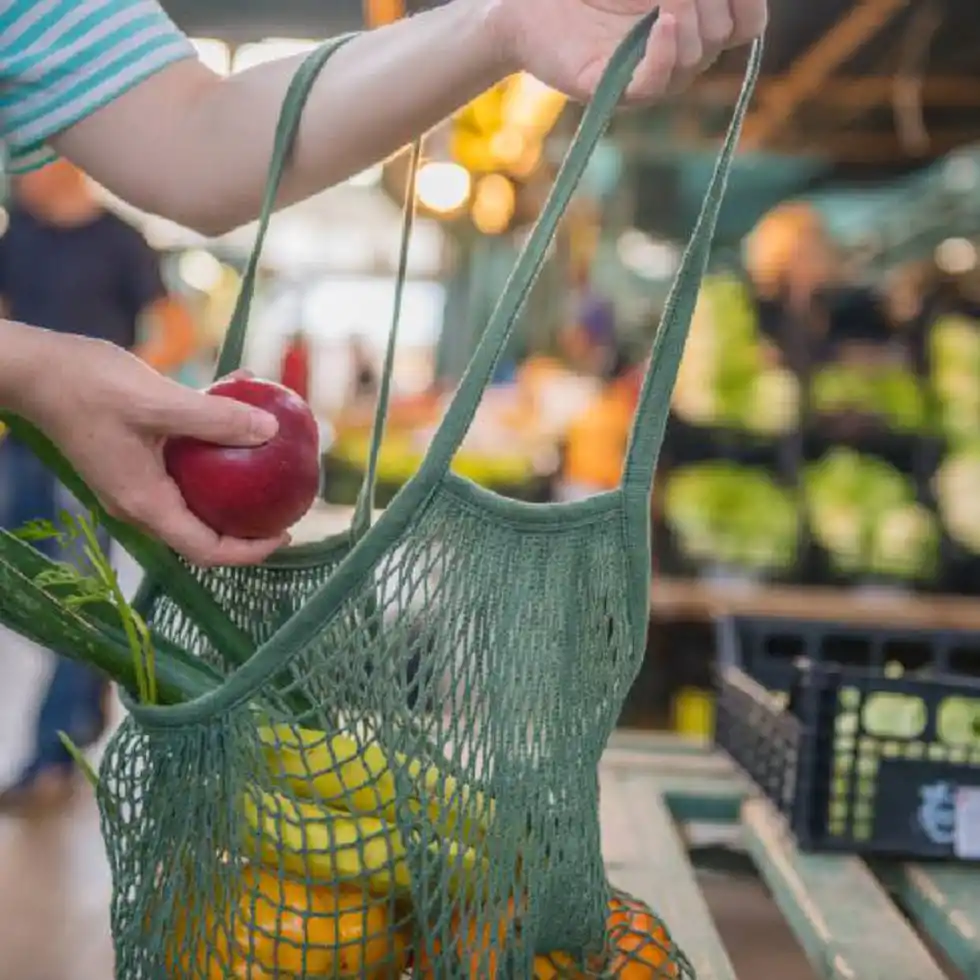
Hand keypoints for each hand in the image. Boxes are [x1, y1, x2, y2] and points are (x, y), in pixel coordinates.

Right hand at [21, 334, 287, 565]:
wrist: (33, 370)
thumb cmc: (87, 386)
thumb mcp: (159, 401)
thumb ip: (216, 419)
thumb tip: (270, 430)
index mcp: (146, 503)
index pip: (207, 549)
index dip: (250, 550)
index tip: (285, 534)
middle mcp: (140, 502)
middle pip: (204, 530)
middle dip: (247, 522)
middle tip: (283, 501)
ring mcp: (134, 482)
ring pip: (195, 495)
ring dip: (232, 479)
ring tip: (269, 454)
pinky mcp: (132, 458)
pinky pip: (182, 464)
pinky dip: (210, 444)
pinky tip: (235, 402)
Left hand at [492, 0, 765, 101]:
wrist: (530, 3)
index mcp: (692, 25)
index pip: (748, 24)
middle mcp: (675, 56)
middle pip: (720, 33)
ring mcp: (645, 76)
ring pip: (693, 56)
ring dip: (685, 13)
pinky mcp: (612, 90)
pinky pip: (655, 84)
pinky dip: (665, 53)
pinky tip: (662, 22)